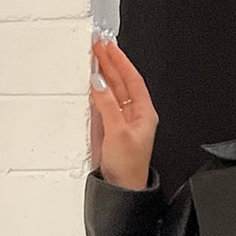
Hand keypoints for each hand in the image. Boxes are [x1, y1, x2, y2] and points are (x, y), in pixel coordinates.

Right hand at [89, 33, 158, 189]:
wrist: (122, 189)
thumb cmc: (128, 166)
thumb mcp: (118, 132)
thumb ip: (107, 105)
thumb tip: (99, 83)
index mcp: (144, 113)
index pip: (133, 80)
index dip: (121, 62)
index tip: (109, 46)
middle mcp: (135, 115)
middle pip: (123, 82)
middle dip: (111, 63)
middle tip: (97, 46)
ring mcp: (122, 120)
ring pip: (113, 91)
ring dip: (104, 74)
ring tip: (93, 57)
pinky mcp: (111, 127)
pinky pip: (105, 103)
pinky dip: (97, 90)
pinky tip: (91, 82)